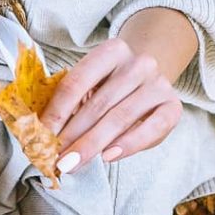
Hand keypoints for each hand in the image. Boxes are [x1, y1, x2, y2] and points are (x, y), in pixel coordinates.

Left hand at [38, 36, 182, 173]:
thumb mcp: (92, 85)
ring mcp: (158, 84)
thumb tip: (41, 133)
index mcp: (112, 51)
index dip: (57, 112)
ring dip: (93, 144)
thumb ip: (71, 103)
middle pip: (98, 103)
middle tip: (56, 159)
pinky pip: (151, 128)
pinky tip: (108, 157)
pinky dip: (129, 144)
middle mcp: (139, 63)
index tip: (41, 136)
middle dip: (73, 135)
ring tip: (73, 164)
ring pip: (120, 118)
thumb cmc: (114, 88)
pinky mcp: (173, 107)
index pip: (77, 82)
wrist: (151, 82)